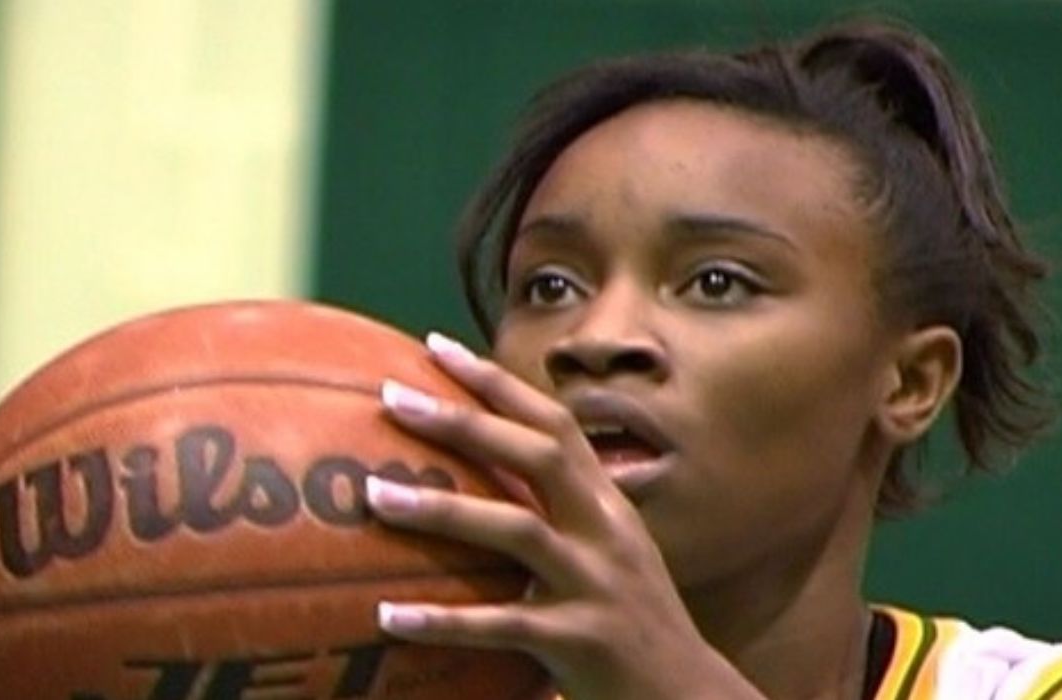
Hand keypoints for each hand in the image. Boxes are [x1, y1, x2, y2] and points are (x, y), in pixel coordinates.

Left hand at [367, 332, 761, 699]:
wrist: (686, 696)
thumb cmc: (629, 621)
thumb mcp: (606, 553)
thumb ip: (558, 513)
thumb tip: (477, 479)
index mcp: (607, 503)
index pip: (555, 422)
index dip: (497, 382)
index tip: (436, 347)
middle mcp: (607, 531)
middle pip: (537, 455)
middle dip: (465, 420)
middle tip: (392, 397)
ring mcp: (597, 583)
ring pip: (516, 529)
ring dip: (442, 508)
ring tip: (375, 495)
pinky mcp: (581, 640)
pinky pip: (501, 625)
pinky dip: (443, 619)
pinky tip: (387, 616)